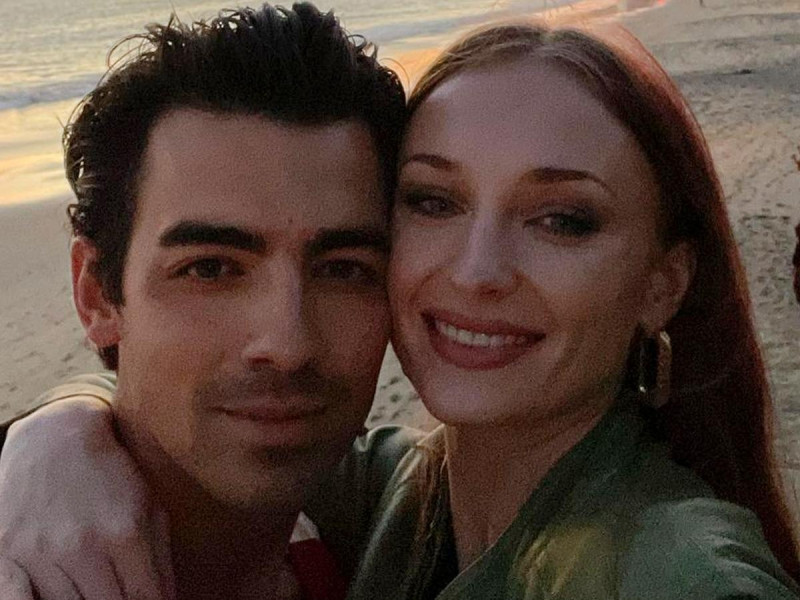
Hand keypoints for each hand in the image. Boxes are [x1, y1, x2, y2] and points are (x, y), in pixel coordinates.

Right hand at [0, 398, 175, 599]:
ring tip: (98, 591)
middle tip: (126, 595)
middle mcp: (82, 547)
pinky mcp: (5, 554)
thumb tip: (169, 599)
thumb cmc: (109, 473)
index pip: (145, 599)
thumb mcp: (149, 505)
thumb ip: (161, 557)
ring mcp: (40, 553)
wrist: (53, 437)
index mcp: (124, 534)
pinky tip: (65, 597)